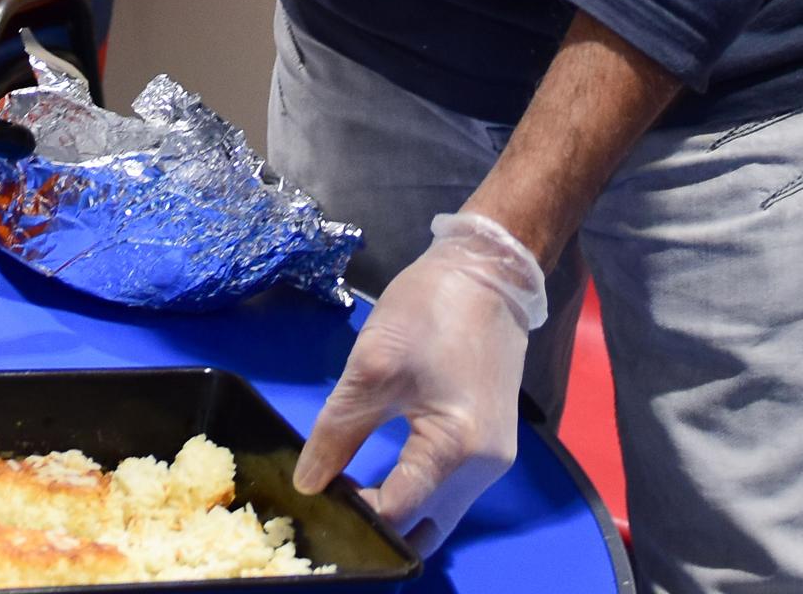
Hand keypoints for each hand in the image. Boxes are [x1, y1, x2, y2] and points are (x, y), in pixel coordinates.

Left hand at [293, 212, 546, 556]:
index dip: (354, 514)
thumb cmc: (431, 310)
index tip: (319, 498)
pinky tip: (384, 475)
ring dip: (399, 513)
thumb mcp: (372, 365)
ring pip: (438, 515)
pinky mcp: (491, 444)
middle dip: (380, 530)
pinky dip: (417, 493)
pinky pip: (448, 491)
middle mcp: (484, 470)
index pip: (398, 516)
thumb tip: (309, 483)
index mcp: (457, 450)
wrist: (488, 271)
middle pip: (425, 531)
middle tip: (336, 506)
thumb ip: (338, 430)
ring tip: (353, 491)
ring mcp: (493, 460)